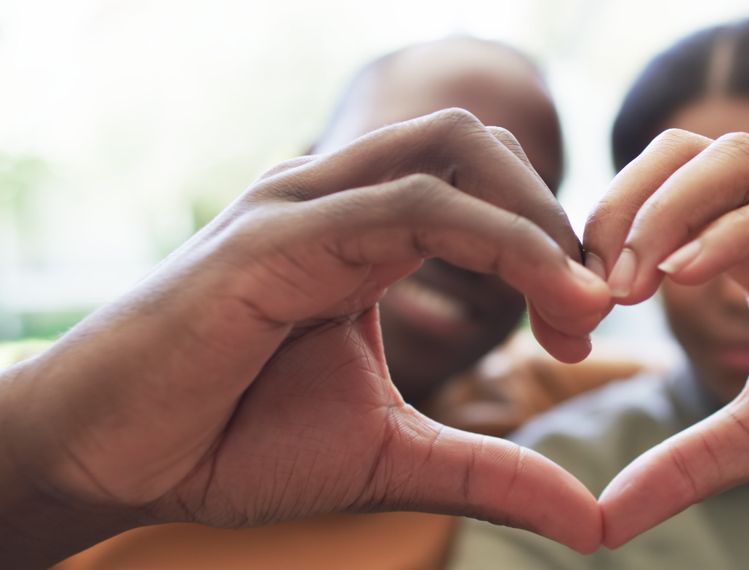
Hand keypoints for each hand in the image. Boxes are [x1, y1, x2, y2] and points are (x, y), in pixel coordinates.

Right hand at [0, 109, 609, 564]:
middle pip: (479, 146)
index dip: (554, 247)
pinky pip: (407, 205)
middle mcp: (336, 200)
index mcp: (362, 234)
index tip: (587, 331)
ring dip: (536, 221)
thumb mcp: (395, 458)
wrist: (115, 459)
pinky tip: (539, 298)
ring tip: (577, 305)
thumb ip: (493, 473)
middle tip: (591, 313)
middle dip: (556, 219)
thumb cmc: (236, 444)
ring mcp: (303, 206)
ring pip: (452, 154)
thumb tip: (591, 521)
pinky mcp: (275, 235)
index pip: (484, 188)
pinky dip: (492, 239)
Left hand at [585, 130, 748, 546]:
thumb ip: (686, 464)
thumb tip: (603, 521)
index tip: (577, 303)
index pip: (669, 188)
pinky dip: (734, 233)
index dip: (610, 229)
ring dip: (667, 211)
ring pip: (743, 160)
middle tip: (591, 284)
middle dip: (624, 204)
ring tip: (628, 284)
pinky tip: (685, 278)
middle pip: (692, 150)